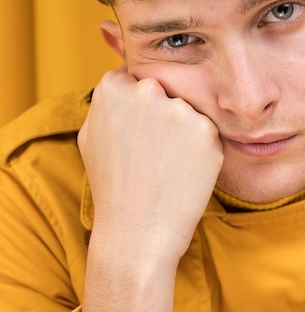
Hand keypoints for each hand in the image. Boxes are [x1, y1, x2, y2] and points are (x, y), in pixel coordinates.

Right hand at [78, 67, 222, 264]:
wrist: (136, 232)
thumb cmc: (111, 187)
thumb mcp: (89, 137)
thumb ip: (105, 103)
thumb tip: (123, 81)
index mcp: (112, 88)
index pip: (134, 79)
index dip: (138, 107)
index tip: (138, 130)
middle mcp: (146, 91)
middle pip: (163, 90)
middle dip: (161, 113)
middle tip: (153, 150)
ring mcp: (179, 110)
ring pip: (187, 111)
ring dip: (182, 131)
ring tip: (166, 164)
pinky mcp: (206, 131)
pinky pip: (206, 132)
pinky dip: (200, 150)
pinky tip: (183, 171)